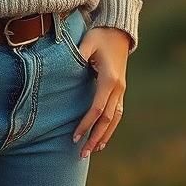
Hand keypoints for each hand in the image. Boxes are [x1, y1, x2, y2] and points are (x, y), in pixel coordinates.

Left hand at [71, 27, 130, 156]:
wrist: (119, 31)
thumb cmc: (100, 36)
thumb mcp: (88, 42)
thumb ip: (78, 54)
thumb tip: (64, 66)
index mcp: (109, 79)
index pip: (97, 109)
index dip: (86, 124)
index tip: (75, 136)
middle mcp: (118, 88)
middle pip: (107, 119)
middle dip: (95, 137)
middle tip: (82, 154)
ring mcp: (121, 90)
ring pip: (115, 119)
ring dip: (104, 136)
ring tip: (93, 150)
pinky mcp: (120, 89)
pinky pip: (116, 113)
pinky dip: (110, 127)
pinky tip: (103, 138)